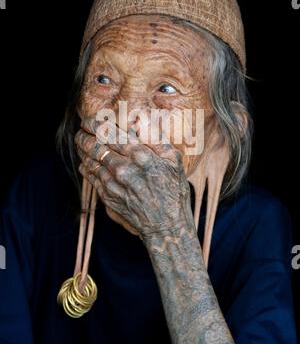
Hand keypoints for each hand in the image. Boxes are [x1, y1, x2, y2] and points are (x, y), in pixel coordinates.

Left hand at [75, 116, 193, 238]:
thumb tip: (143, 118)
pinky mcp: (107, 196)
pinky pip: (90, 176)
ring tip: (80, 141)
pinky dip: (85, 165)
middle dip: (85, 133)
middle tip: (81, 128)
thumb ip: (156, 137)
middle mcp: (124, 167)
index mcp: (140, 155)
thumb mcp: (174, 160)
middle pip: (95, 144)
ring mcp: (114, 183)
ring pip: (90, 159)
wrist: (166, 225)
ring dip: (82, 148)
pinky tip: (85, 160)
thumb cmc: (173, 191)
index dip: (96, 123)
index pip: (110, 132)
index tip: (90, 119)